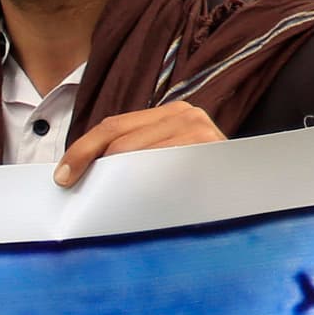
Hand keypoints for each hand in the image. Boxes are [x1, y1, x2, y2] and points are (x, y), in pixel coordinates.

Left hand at [52, 101, 223, 185]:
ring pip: (135, 155)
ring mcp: (197, 129)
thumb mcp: (166, 160)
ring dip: (114, 181)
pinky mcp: (206, 148)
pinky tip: (134, 202)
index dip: (81, 150)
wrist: (252, 185)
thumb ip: (136, 157)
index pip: (112, 127)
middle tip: (76, 192)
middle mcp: (184, 114)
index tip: (61, 176)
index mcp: (170, 113)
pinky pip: (159, 169)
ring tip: (105, 201)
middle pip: (119, 140)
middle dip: (93, 168)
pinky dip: (141, 186)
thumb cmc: (203, 182)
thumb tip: (83, 173)